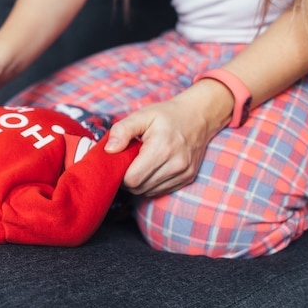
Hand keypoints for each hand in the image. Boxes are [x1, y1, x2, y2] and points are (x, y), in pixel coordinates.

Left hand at [104, 89, 226, 195]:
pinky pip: (161, 191)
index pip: (132, 179)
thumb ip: (122, 130)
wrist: (198, 116)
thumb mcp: (142, 115)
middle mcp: (176, 164)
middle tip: (126, 163)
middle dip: (128, 179)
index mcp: (162, 148)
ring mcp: (184, 173)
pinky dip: (151, 184)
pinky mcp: (188, 178)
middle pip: (139, 188)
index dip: (120, 174)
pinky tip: (151, 168)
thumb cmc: (167, 115)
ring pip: (150, 192)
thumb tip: (109, 150)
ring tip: (139, 164)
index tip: (119, 162)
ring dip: (140, 183)